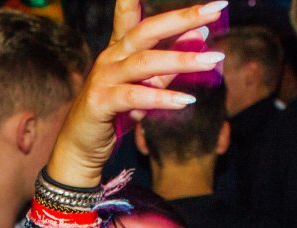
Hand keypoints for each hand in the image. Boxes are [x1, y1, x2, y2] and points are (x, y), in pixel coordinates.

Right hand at [47, 0, 228, 186]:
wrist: (82, 147)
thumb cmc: (116, 114)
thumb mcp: (147, 86)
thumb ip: (170, 63)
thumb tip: (199, 35)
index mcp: (120, 48)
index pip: (130, 13)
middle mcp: (111, 57)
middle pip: (147, 30)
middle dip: (182, 18)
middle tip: (214, 10)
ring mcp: (104, 78)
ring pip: (145, 63)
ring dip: (180, 61)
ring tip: (213, 61)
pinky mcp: (100, 102)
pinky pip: (135, 97)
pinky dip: (161, 98)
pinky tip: (185, 100)